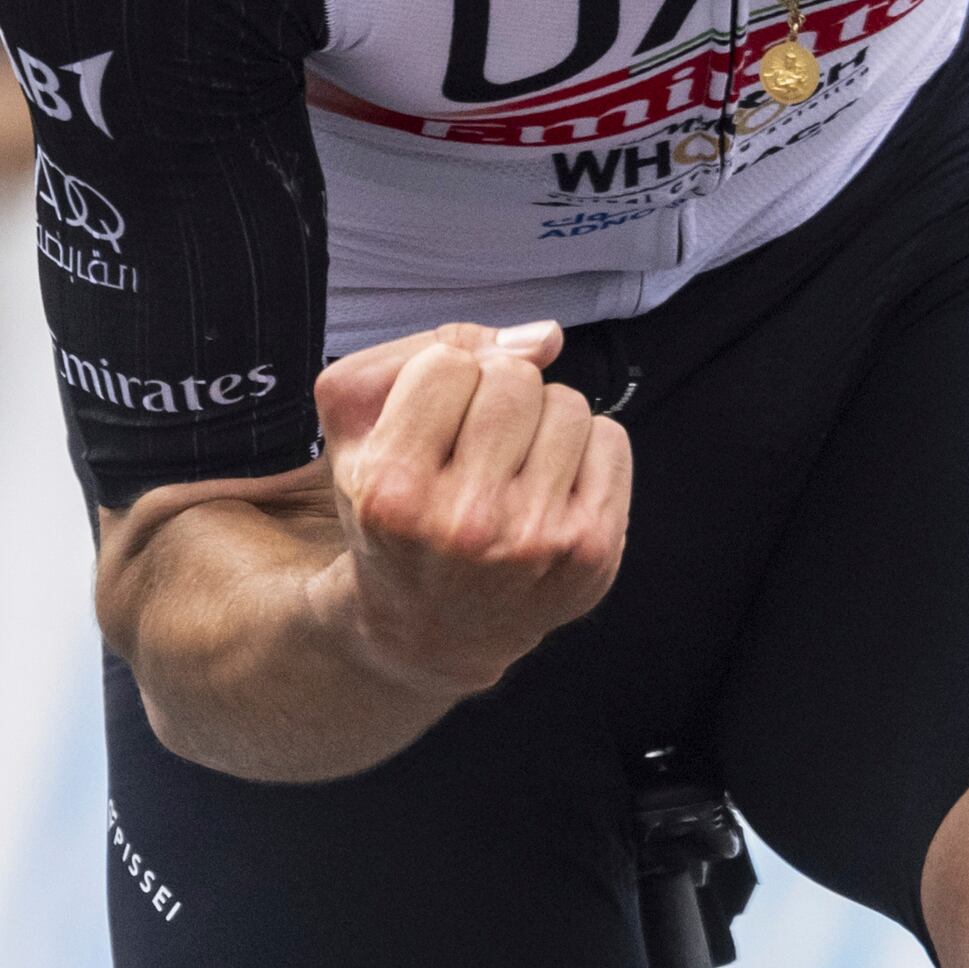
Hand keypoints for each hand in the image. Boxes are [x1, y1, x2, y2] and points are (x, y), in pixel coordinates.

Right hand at [314, 321, 630, 698]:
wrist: (430, 629)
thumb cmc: (392, 515)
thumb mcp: (356, 429)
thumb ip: (423, 351)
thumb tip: (546, 337)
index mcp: (393, 490)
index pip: (447, 363)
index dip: (442, 378)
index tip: (433, 419)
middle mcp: (466, 523)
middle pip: (514, 378)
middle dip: (496, 393)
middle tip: (475, 445)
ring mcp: (537, 540)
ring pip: (568, 403)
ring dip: (542, 421)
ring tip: (512, 468)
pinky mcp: (592, 552)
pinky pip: (612, 439)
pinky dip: (584, 449)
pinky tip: (549, 487)